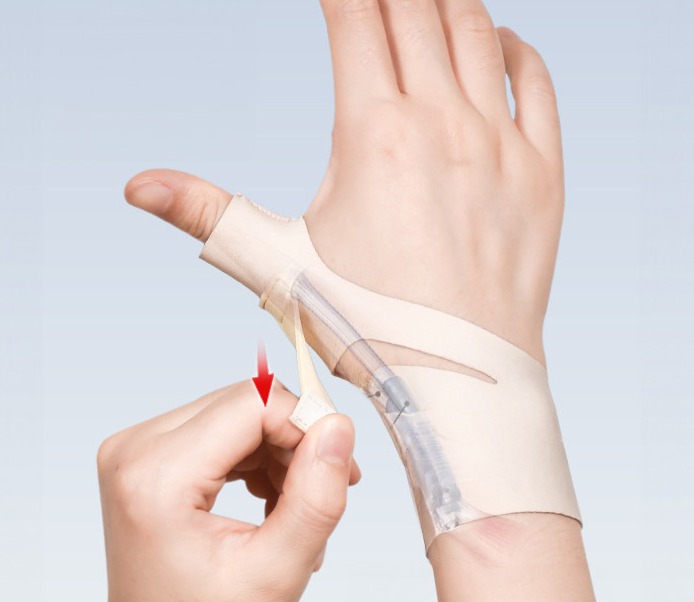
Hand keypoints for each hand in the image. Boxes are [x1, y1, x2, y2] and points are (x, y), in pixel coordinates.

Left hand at [63, 380, 359, 601]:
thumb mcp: (276, 574)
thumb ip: (315, 497)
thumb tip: (338, 428)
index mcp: (157, 477)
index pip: (253, 403)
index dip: (307, 426)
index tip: (339, 470)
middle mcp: (136, 449)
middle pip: (245, 403)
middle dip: (295, 441)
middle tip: (324, 492)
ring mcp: (137, 449)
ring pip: (238, 414)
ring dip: (279, 452)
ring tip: (295, 509)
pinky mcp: (149, 456)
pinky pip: (221, 430)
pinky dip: (257, 458)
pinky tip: (271, 501)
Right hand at [124, 2, 560, 365]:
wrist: (460, 385)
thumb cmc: (368, 330)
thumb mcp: (281, 267)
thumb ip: (210, 214)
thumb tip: (138, 187)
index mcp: (375, 136)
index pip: (355, 13)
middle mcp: (443, 125)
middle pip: (414, 7)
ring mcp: (501, 146)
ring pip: (475, 30)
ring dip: (444, 0)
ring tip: (421, 1)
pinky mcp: (542, 175)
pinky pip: (534, 82)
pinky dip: (512, 46)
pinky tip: (493, 37)